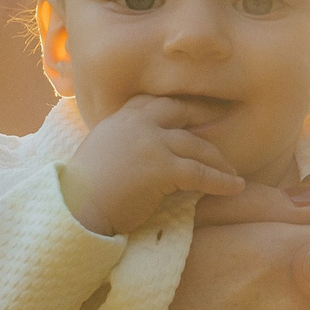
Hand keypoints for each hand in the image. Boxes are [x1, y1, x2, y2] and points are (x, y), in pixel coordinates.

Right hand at [59, 94, 245, 235]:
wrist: (75, 207)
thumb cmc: (84, 188)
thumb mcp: (103, 150)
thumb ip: (125, 140)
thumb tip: (150, 150)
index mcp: (122, 117)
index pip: (158, 101)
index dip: (183, 104)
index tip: (201, 108)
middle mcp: (138, 122)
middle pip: (184, 111)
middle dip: (209, 116)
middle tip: (229, 122)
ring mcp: (151, 142)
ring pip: (197, 146)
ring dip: (219, 160)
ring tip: (233, 171)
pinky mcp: (162, 168)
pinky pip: (200, 173)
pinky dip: (221, 182)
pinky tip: (235, 187)